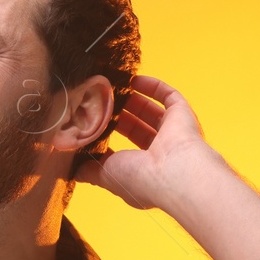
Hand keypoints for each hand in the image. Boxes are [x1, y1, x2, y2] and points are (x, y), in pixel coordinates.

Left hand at [73, 74, 220, 210]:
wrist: (174, 173)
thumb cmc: (141, 179)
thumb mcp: (107, 175)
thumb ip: (91, 171)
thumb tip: (76, 170)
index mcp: (144, 170)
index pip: (125, 150)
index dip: (110, 137)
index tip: (93, 124)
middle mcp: (160, 152)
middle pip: (138, 127)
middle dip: (119, 115)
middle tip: (101, 103)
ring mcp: (173, 133)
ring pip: (152, 111)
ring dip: (134, 100)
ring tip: (113, 89)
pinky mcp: (183, 115)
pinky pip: (169, 96)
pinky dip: (153, 86)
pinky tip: (134, 80)